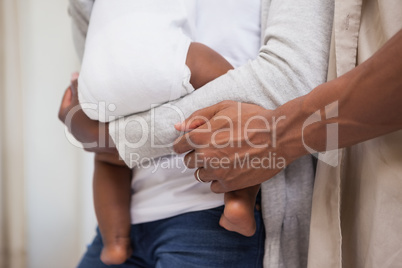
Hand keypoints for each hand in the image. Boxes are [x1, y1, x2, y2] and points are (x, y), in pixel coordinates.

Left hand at [58, 73, 115, 153]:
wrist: (106, 135)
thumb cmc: (93, 114)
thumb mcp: (83, 96)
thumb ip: (77, 85)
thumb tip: (73, 75)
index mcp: (64, 115)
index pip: (68, 96)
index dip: (75, 87)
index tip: (83, 82)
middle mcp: (70, 128)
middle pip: (76, 111)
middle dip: (83, 103)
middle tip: (93, 95)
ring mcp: (82, 139)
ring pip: (86, 124)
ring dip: (92, 117)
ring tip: (102, 109)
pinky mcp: (94, 147)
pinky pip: (97, 135)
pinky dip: (101, 129)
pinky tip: (108, 123)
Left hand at [173, 101, 291, 192]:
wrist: (279, 136)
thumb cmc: (252, 118)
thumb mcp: (224, 108)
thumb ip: (197, 117)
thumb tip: (178, 127)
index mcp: (200, 136)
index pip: (178, 146)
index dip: (185, 144)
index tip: (194, 144)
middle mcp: (204, 156)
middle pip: (188, 162)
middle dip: (197, 156)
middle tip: (215, 149)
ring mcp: (217, 171)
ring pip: (200, 175)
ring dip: (208, 169)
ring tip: (225, 158)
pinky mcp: (230, 184)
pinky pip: (214, 187)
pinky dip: (220, 180)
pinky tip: (232, 169)